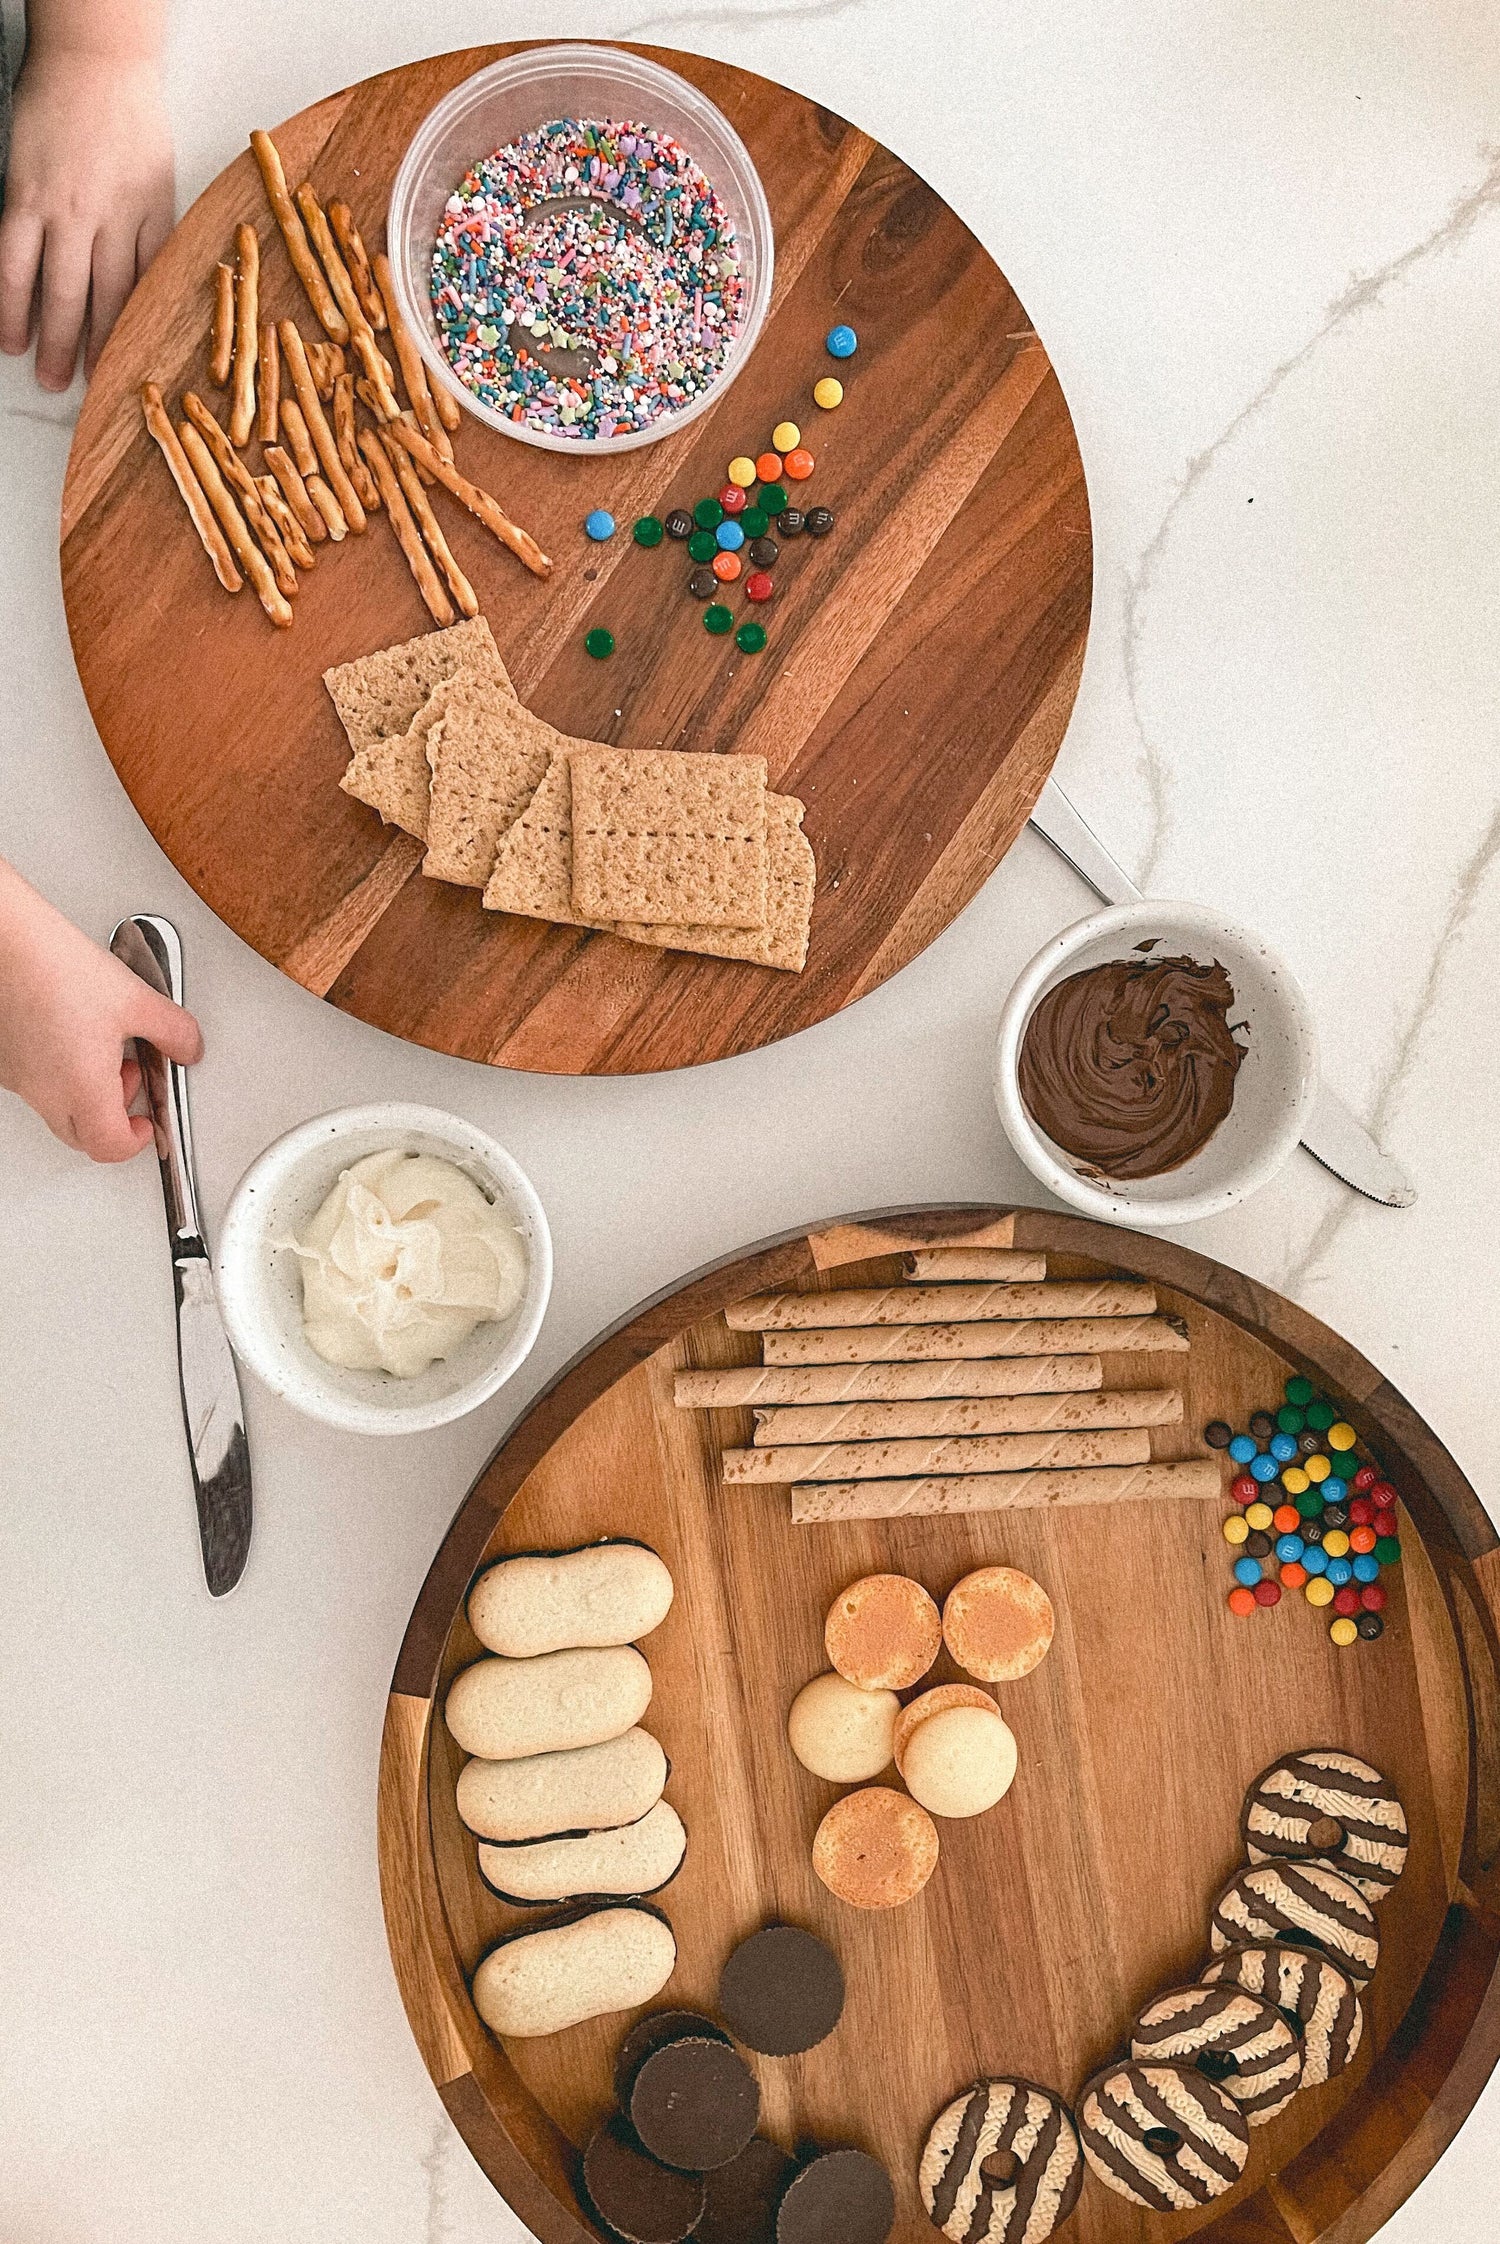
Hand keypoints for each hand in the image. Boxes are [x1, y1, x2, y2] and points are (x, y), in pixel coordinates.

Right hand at [0, 47, 172, 387]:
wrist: (96, 56)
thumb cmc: (130, 111)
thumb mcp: (161, 177)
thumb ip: (154, 229)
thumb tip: (150, 280)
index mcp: (154, 220)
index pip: (146, 295)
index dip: (136, 338)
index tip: (131, 370)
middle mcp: (115, 222)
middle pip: (106, 304)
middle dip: (96, 354)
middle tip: (84, 391)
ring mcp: (69, 211)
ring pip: (62, 292)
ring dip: (54, 340)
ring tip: (48, 377)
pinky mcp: (27, 195)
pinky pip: (16, 261)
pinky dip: (12, 302)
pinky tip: (10, 333)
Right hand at [0, 868, 201, 1162]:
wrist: (5, 942)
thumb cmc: (55, 967)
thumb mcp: (137, 1000)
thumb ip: (173, 1032)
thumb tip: (188, 1048)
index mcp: (81, 1089)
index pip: (110, 1147)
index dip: (137, 1141)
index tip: (149, 1122)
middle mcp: (43, 1091)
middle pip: (83, 1135)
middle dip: (115, 1115)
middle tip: (130, 1076)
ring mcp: (17, 1078)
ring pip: (57, 1108)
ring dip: (87, 1091)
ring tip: (102, 1046)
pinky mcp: (3, 1059)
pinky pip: (34, 1082)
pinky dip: (59, 1073)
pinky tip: (71, 1033)